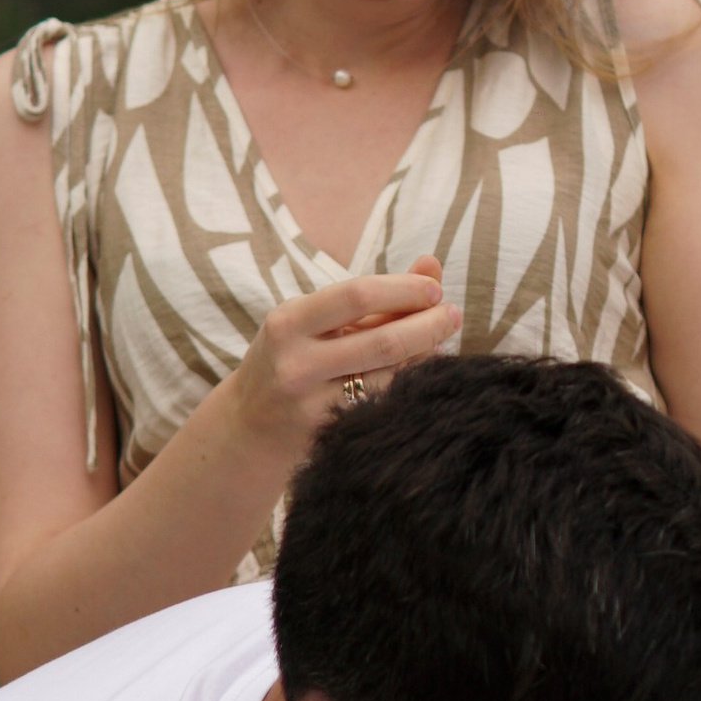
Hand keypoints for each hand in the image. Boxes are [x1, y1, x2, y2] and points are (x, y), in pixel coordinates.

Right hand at [224, 258, 460, 459]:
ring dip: (425, 356)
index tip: (435, 288)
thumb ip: (374, 296)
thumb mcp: (314, 322)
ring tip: (441, 341)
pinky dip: (409, 385)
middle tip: (453, 315)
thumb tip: (431, 264)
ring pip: (389, 378)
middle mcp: (296, 364)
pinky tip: (422, 374)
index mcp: (288, 323)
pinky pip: (385, 405)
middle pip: (382, 342)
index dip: (404, 289)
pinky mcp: (330, 436)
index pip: (357, 295)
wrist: (247, 429)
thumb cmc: (291, 361)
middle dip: (428, 325)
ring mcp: (312, 406)